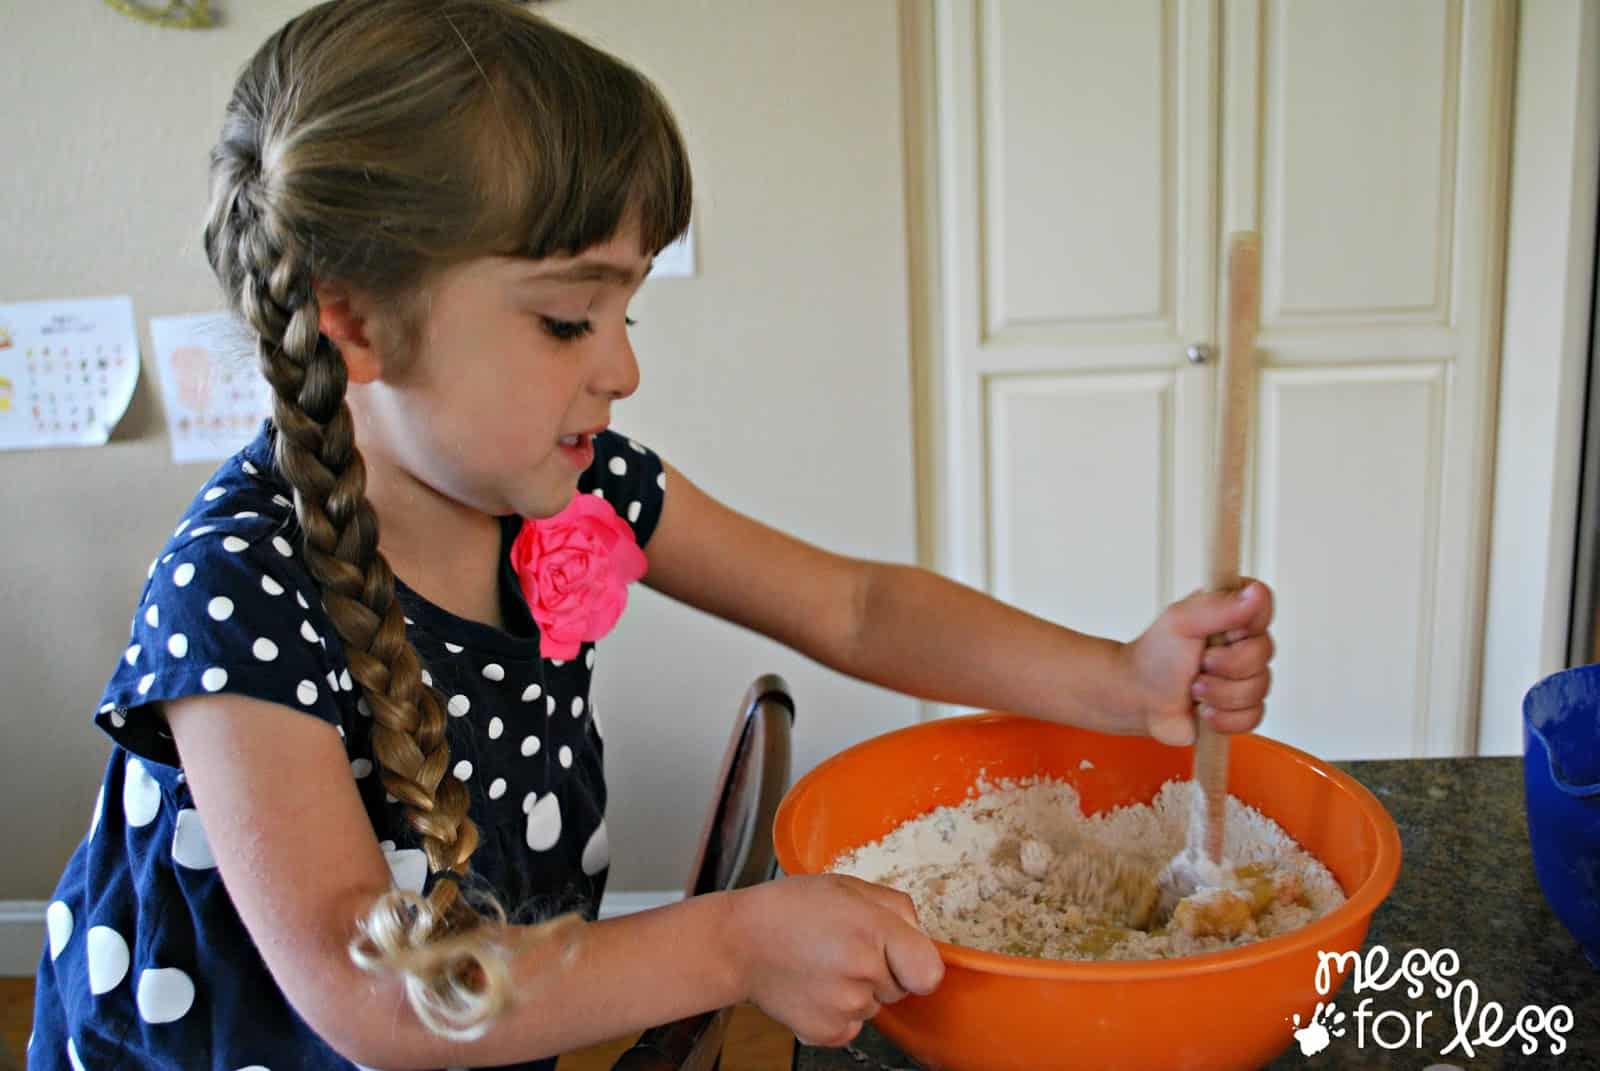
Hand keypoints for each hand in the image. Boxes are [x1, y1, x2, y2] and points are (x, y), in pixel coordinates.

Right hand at [728, 874, 943, 1046]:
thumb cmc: (789, 909)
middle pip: (900, 987)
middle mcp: (862, 971)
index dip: (918, 965)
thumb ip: (895, 906)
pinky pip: (852, 1025)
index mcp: (873, 930)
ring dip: (856, 989)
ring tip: (821, 963)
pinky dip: (837, 1012)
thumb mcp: (846, 887)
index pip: (929, 971)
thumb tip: (918, 932)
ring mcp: (844, 1006)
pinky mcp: (826, 1032)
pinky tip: (814, 986)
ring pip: (873, 1005)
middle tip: (842, 947)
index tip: (904, 959)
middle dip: (880, 969)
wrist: (738, 943)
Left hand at [1117, 580, 1274, 745]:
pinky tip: (1205, 710)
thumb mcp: (1180, 622)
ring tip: (1194, 688)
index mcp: (1231, 612)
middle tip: (1199, 664)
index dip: (1246, 624)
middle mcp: (1243, 642)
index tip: (1222, 633)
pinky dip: (1224, 717)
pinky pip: (1253, 716)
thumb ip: (1219, 606)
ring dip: (1218, 693)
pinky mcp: (1244, 707)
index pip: (1263, 604)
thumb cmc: (1155, 657)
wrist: (1140, 699)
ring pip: (1259, 688)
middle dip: (1224, 665)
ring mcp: (1246, 676)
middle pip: (1263, 652)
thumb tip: (1254, 593)